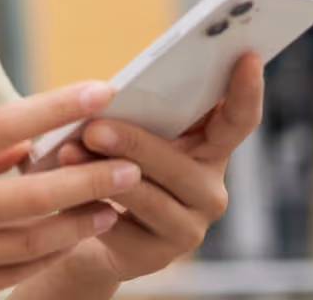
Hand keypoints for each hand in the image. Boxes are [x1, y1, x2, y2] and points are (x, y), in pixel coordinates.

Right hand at [0, 80, 144, 299]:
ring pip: (30, 243)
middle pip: (29, 195)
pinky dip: (45, 256)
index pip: (1, 125)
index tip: (99, 93)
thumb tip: (22, 147)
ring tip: (112, 205)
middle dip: (87, 180)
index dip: (55, 108)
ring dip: (78, 223)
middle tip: (128, 165)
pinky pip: (10, 277)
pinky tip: (70, 239)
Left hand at [53, 51, 264, 283]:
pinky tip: (66, 192)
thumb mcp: (133, 131)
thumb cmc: (117, 160)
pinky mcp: (155, 257)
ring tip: (70, 153)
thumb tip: (109, 91)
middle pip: (180, 165)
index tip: (247, 55)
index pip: (239, 119)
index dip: (247, 90)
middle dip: (134, 142)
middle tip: (94, 128)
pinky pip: (121, 227)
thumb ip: (139, 111)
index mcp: (211, 149)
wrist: (93, 226)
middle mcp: (210, 191)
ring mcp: (188, 228)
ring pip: (148, 197)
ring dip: (104, 173)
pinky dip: (90, 205)